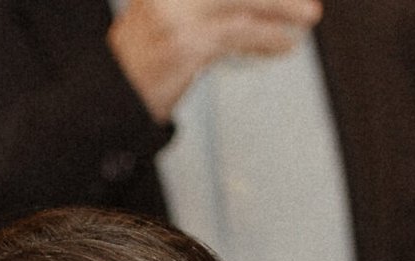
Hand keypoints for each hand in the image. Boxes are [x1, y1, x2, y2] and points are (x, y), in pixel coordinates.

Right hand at [109, 0, 321, 120]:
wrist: (108, 96)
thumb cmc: (140, 58)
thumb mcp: (168, 11)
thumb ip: (204, 4)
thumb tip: (254, 6)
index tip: (285, 1)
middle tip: (305, 3)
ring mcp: (178, 12)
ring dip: (283, 9)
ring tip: (306, 17)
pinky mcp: (186, 42)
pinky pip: (238, 34)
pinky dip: (267, 39)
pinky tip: (283, 44)